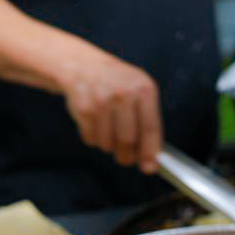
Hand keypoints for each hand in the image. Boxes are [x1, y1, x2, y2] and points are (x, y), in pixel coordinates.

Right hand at [58, 49, 161, 173]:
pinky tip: (96, 125)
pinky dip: (94, 139)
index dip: (149, 152)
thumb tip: (151, 156)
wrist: (84, 67)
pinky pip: (91, 139)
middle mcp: (123, 94)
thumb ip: (147, 121)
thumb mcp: (139, 91)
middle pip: (128, 140)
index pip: (150, 128)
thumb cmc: (116, 83)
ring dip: (108, 146)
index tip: (149, 167)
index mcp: (143, 89)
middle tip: (125, 159)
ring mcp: (102, 101)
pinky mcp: (84, 109)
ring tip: (109, 132)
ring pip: (107, 143)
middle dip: (126, 156)